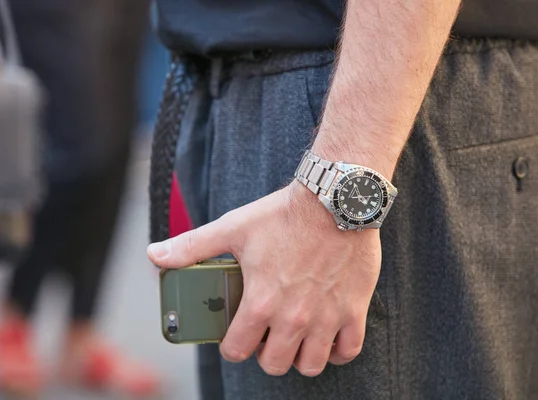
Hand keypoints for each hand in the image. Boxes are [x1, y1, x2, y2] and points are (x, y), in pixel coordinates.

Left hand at [147, 181, 381, 376]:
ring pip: (311, 365)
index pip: (237, 351)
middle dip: (266, 355)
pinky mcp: (353, 309)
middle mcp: (293, 317)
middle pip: (275, 365)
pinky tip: (329, 339)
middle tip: (267, 336)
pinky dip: (338, 352)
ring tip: (297, 338)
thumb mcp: (232, 228)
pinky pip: (348, 351)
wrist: (335, 200)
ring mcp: (326, 317)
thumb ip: (192, 246)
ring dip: (301, 357)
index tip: (237, 338)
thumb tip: (155, 255)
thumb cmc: (283, 215)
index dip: (232, 348)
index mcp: (260, 302)